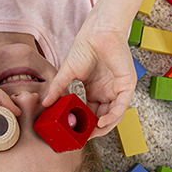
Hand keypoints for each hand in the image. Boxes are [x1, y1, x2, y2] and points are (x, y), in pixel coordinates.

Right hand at [41, 17, 136, 137]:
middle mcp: (107, 92)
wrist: (97, 33)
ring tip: (91, 133)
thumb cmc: (84, 48)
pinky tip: (102, 123)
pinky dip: (112, 117)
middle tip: (82, 137)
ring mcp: (118, 90)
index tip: (73, 132)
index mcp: (95, 90)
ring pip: (113, 115)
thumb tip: (45, 103)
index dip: (83, 124)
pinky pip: (121, 106)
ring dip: (103, 127)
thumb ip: (57, 89)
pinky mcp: (126, 85)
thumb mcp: (66, 73)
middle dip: (93, 129)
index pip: (90, 112)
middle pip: (102, 117)